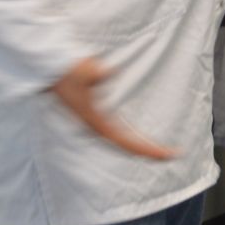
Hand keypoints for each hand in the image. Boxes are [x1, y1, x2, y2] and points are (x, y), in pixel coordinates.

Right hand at [51, 59, 175, 159]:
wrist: (50, 69)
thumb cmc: (67, 70)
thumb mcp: (83, 70)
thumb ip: (95, 73)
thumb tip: (107, 72)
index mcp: (95, 121)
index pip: (125, 142)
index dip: (146, 149)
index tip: (166, 153)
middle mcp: (97, 126)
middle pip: (127, 146)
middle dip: (149, 151)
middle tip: (173, 154)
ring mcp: (97, 122)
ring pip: (123, 141)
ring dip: (141, 146)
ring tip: (162, 152)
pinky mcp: (97, 116)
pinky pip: (119, 132)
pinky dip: (133, 138)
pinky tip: (143, 139)